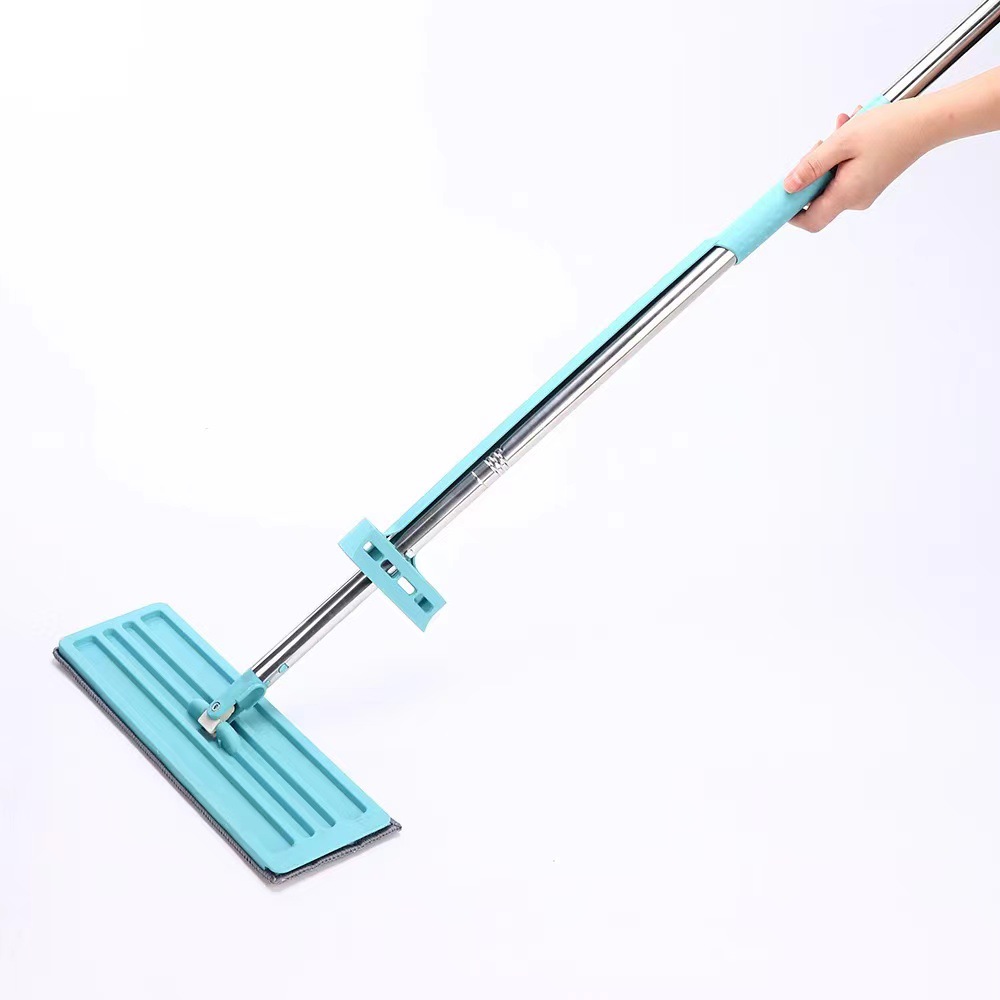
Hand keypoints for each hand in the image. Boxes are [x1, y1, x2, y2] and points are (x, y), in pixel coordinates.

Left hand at [783, 98, 939, 231]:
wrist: (929, 121)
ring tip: (843, 128)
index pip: (810, 220)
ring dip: (829, 154)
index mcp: (848, 195)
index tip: (779, 197)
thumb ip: (811, 166)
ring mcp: (864, 190)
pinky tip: (852, 130)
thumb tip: (788, 187)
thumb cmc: (890, 128)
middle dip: (812, 168)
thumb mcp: (841, 143)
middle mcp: (856, 199)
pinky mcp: (870, 180)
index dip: (790, 212)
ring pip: (831, 178)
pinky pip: (845, 171)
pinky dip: (843, 152)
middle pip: (817, 195)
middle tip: (821, 143)